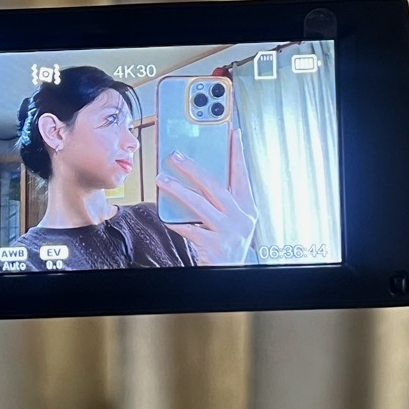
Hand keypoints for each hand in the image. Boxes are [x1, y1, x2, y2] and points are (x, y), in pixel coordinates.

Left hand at [156, 127, 257, 264]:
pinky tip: (165, 215)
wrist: (229, 276)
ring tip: (161, 179)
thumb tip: (195, 175)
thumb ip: (219, 201)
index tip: (232, 132)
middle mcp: (242, 219)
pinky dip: (176, 221)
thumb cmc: (226, 246)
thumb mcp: (229, 221)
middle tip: (176, 155)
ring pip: (200, 205)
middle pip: (216, 186)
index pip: (242, 175)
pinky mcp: (215, 246)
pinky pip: (190, 228)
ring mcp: (229, 233)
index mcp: (247, 210)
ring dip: (178, 189)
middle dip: (194, 168)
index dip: (238, 153)